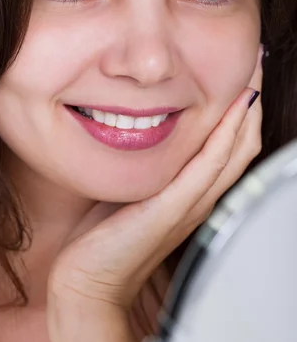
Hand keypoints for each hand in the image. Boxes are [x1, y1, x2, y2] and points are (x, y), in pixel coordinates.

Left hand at [48, 49, 262, 311]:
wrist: (88, 284)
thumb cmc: (104, 239)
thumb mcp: (130, 191)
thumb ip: (146, 167)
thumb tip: (136, 130)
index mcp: (191, 194)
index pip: (229, 144)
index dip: (240, 107)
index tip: (239, 69)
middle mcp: (199, 198)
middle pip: (242, 142)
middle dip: (251, 98)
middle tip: (253, 58)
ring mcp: (191, 205)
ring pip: (234, 149)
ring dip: (247, 108)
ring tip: (252, 70)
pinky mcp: (173, 209)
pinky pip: (209, 165)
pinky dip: (227, 134)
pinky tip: (235, 106)